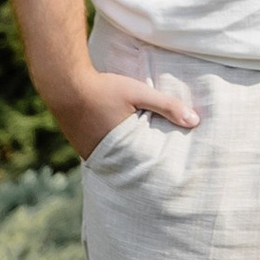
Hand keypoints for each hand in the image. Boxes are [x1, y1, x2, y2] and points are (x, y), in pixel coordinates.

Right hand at [48, 69, 199, 160]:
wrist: (64, 83)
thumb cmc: (104, 88)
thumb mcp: (139, 93)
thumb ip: (167, 106)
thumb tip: (195, 121)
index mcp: (119, 149)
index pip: (144, 168)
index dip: (157, 171)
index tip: (171, 175)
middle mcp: (102, 157)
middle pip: (129, 168)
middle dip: (143, 168)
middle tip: (161, 175)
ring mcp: (89, 154)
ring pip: (115, 162)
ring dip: (128, 160)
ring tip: (145, 162)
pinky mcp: (81, 147)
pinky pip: (103, 155)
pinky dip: (114, 153)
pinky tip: (123, 149)